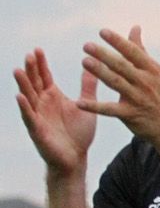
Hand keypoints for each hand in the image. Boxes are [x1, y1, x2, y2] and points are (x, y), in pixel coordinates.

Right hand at [14, 48, 98, 177]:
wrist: (76, 157)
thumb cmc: (78, 133)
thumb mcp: (86, 105)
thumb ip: (88, 86)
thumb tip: (93, 66)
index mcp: (53, 96)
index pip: (44, 76)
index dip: (40, 64)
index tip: (37, 49)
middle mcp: (42, 104)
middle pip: (34, 83)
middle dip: (31, 69)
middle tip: (29, 54)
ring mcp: (37, 116)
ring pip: (28, 97)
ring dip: (23, 84)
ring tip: (18, 70)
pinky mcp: (37, 130)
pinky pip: (29, 117)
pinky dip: (25, 107)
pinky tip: (20, 97)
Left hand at [78, 26, 159, 147]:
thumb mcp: (155, 71)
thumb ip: (140, 50)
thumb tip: (134, 27)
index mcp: (152, 70)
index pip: (133, 52)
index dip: (118, 42)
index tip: (103, 32)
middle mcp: (146, 82)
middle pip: (122, 66)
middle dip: (104, 55)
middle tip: (87, 46)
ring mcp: (139, 99)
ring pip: (116, 83)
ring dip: (100, 72)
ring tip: (85, 62)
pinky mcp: (131, 115)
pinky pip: (110, 110)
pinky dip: (94, 107)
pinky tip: (79, 103)